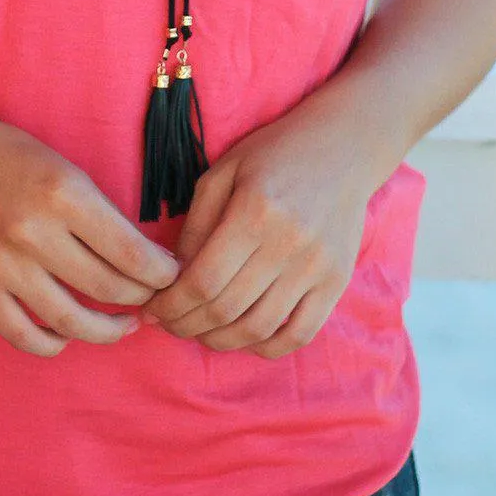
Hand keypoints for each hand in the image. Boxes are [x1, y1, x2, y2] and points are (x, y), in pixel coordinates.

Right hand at [0, 111, 180, 358]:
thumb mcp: (62, 167)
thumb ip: (98, 213)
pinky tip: (67, 335)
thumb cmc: (5, 155)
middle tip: (152, 301)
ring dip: (107, 330)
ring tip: (122, 325)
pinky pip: (25, 336)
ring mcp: (3, 266)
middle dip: (141, 300)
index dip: (161, 274)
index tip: (171, 277)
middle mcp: (34, 232)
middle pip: (108, 290)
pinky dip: (54, 344)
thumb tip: (142, 259)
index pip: (131, 254)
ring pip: (72, 322)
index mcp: (63, 194)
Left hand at [141, 101, 375, 357]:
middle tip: (168, 324)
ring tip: (200, 332)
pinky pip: (299, 334)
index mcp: (255, 211)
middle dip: (186, 325)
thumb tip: (172, 275)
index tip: (151, 311)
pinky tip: (244, 337)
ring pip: (258, 328)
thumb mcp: (225, 172)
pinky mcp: (337, 282)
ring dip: (220, 341)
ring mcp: (317, 267)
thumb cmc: (275, 155)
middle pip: (226, 309)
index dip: (170, 305)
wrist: (344, 147)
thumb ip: (196, 223)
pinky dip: (267, 347)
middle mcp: (288, 243)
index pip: (202, 280)